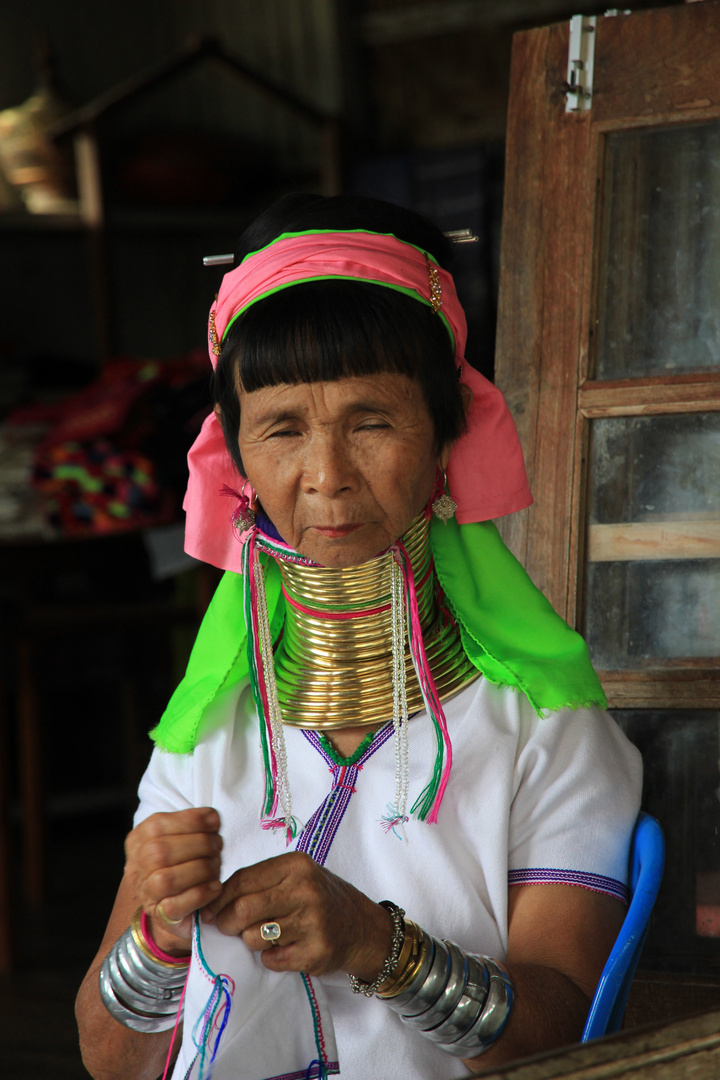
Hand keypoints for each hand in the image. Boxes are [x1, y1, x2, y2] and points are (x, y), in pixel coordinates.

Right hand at [123, 807, 223, 951]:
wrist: (171, 903)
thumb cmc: (180, 862)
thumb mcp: (179, 835)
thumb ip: (192, 823)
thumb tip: (212, 818)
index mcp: (139, 839)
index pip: (158, 826)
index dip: (190, 821)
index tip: (215, 822)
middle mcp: (137, 866)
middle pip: (162, 852)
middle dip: (199, 845)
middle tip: (218, 846)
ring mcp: (145, 892)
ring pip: (166, 880)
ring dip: (200, 869)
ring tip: (216, 865)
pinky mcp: (160, 915)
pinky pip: (175, 906)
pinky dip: (200, 894)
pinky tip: (215, 886)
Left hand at [201, 851, 392, 979]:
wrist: (363, 928)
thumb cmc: (320, 898)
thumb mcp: (295, 876)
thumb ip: (259, 883)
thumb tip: (211, 903)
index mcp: (297, 865)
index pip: (242, 880)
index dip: (219, 899)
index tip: (209, 911)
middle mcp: (306, 890)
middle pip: (243, 909)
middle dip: (226, 923)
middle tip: (226, 928)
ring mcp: (313, 922)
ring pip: (254, 937)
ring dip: (251, 941)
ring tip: (266, 936)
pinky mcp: (316, 952)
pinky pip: (272, 960)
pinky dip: (270, 958)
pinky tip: (285, 949)